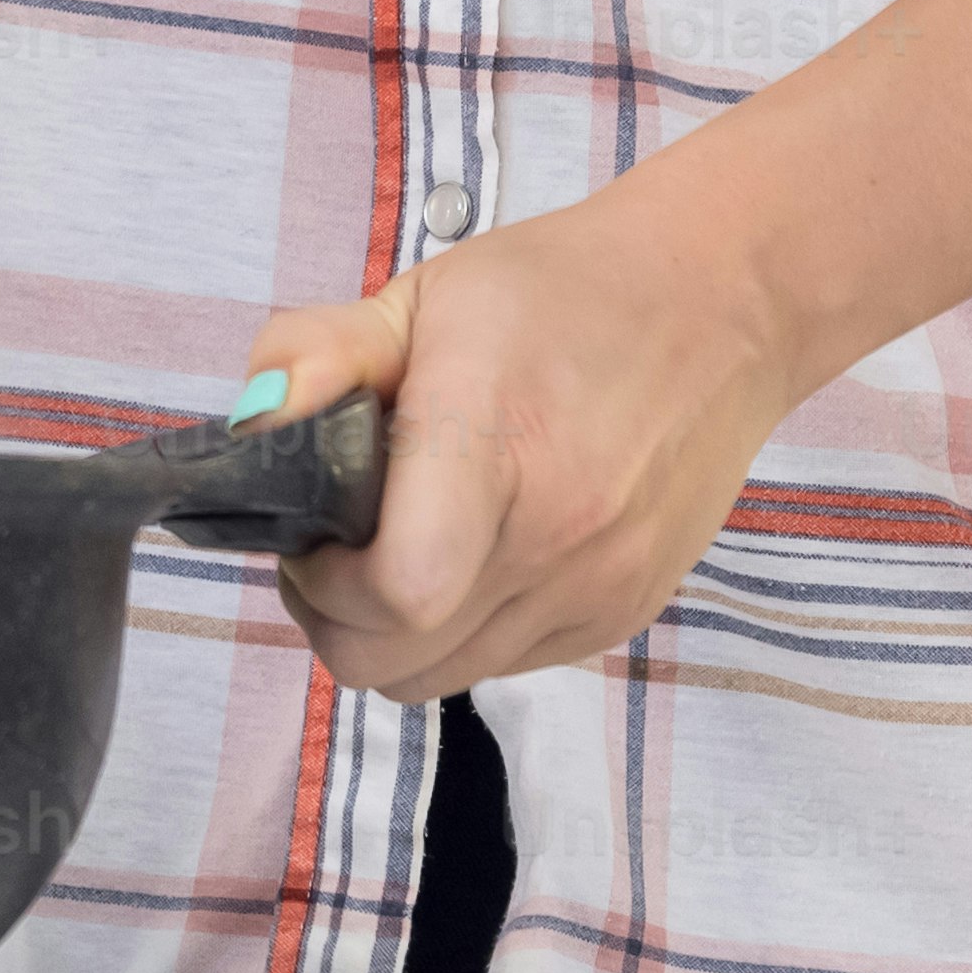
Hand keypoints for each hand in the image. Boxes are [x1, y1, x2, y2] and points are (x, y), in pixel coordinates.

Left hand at [240, 169, 813, 704]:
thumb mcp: (425, 297)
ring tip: (395, 548)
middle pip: (396, 663)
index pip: (396, 592)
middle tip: (332, 548)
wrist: (722, 307)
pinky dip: (460, 632)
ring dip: (393, 634)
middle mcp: (557, 538)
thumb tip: (249, 421)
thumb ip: (319, 354)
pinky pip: (505, 664)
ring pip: (443, 680)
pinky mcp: (623, 615)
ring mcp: (597, 589)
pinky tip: (465, 555)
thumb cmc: (562, 293)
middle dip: (334, 620)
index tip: (311, 534)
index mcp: (497, 446)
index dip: (323, 585)